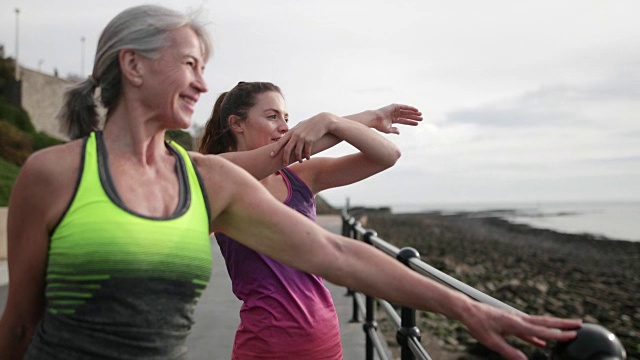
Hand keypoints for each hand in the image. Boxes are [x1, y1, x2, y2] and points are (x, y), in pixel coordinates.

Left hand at [270, 112, 337, 164]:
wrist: (322, 121)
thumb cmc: (310, 124)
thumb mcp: (300, 126)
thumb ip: (293, 132)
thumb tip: (287, 138)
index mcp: (292, 132)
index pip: (281, 141)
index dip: (275, 149)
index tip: (271, 155)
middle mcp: (295, 134)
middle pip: (287, 149)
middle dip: (285, 158)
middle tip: (284, 165)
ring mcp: (302, 137)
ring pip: (297, 152)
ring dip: (298, 159)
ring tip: (300, 161)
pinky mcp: (310, 140)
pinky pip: (306, 152)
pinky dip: (307, 156)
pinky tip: (308, 158)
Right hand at [371, 104, 422, 133]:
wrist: (375, 119)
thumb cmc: (379, 125)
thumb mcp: (388, 129)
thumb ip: (394, 130)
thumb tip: (399, 132)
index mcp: (393, 120)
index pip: (404, 121)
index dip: (411, 122)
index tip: (417, 124)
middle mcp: (394, 114)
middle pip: (407, 116)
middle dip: (414, 117)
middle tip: (421, 119)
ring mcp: (395, 110)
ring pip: (406, 111)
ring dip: (414, 113)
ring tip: (421, 115)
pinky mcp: (395, 106)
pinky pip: (404, 107)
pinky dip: (410, 108)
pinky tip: (416, 110)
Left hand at [463, 302, 580, 359]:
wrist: (467, 310)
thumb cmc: (478, 324)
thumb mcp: (492, 341)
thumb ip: (509, 352)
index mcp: (515, 324)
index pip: (541, 331)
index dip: (558, 335)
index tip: (574, 335)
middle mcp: (518, 319)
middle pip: (545, 322)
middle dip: (563, 324)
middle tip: (580, 324)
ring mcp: (516, 320)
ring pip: (539, 324)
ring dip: (554, 327)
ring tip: (568, 330)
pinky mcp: (511, 323)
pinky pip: (528, 330)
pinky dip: (538, 335)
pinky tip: (543, 343)